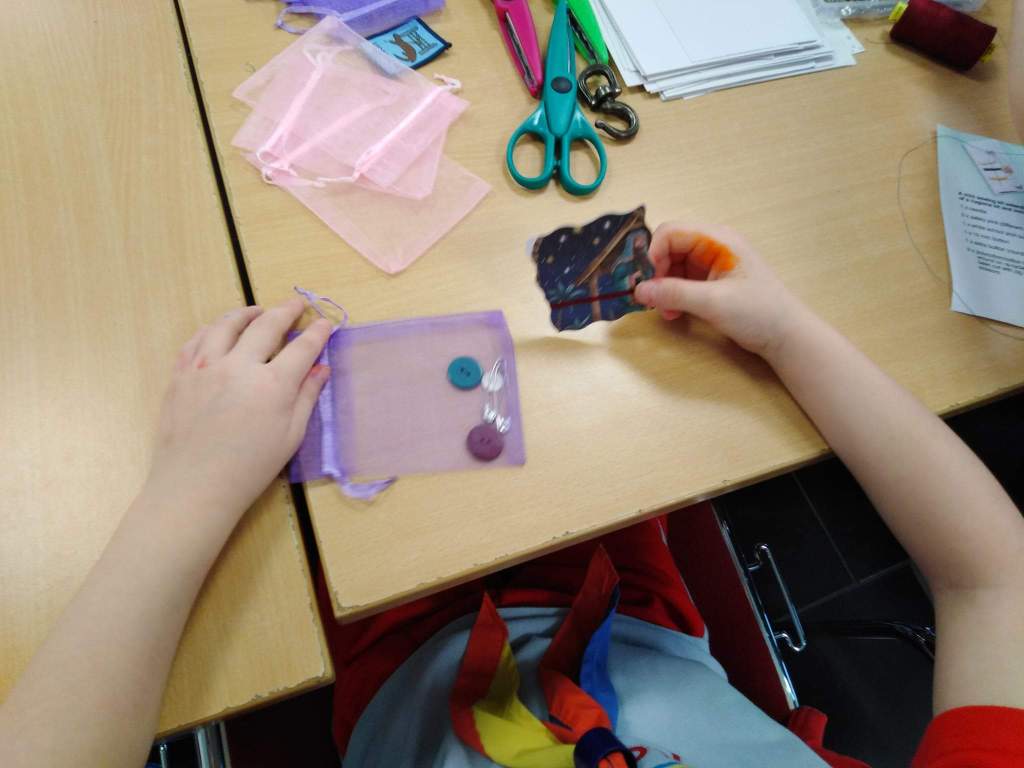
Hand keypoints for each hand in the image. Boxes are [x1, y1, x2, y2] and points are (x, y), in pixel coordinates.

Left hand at [144, 298, 331, 522]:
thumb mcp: (290, 436)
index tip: (325, 322)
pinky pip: (196, 340)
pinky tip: (220, 330)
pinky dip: (212, 329)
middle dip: (285, 311)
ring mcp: (205, 367)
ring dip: (246, 313)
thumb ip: (306, 397)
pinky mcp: (181, 375)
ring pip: (227, 325)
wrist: (194, 486)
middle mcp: (238, 366)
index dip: (317, 333)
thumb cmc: (250, 468)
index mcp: (272, 385)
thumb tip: (322, 369)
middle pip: (266, 326)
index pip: (301, 348)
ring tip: (257, 311)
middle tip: (296, 303)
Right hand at [633, 222, 807, 358]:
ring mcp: (712, 264)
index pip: (671, 233)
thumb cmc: (758, 312)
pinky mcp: (712, 282)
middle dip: (656, 273)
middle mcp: (712, 246)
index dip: (653, 254)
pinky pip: (682, 282)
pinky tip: (674, 313)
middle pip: (669, 249)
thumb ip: (674, 293)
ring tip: (666, 311)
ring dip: (663, 288)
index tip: (646, 281)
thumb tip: (639, 290)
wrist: (786, 335)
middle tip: (651, 299)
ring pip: (672, 267)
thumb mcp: (713, 302)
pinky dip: (673, 296)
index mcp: (717, 240)